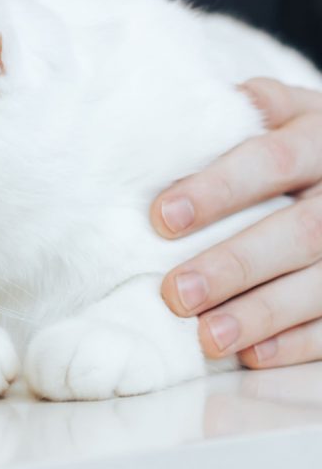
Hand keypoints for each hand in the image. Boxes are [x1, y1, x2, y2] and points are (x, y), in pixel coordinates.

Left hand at [153, 77, 321, 368]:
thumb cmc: (296, 143)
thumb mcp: (282, 114)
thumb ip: (240, 113)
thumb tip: (163, 121)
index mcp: (321, 135)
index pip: (272, 160)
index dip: (218, 189)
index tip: (162, 219)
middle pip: (300, 231)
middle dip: (236, 264)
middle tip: (176, 292)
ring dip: (262, 314)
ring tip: (207, 336)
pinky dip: (298, 343)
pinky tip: (253, 356)